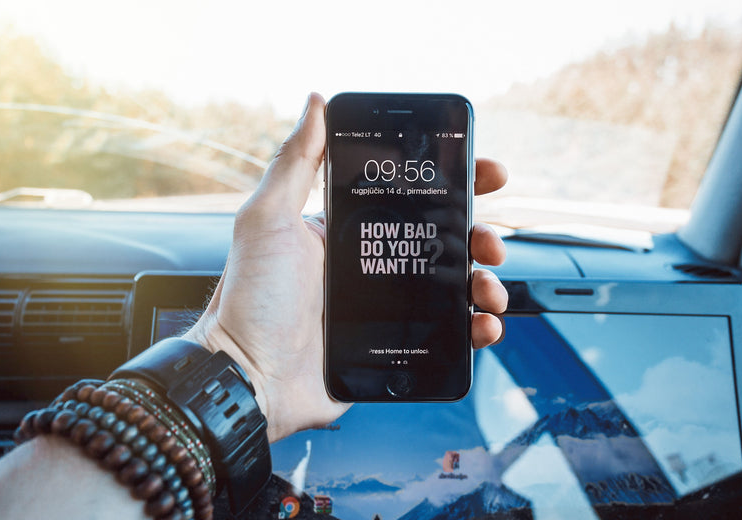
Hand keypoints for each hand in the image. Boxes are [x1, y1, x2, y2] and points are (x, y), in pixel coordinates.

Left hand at [184, 93, 507, 441]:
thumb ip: (295, 161)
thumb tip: (316, 102)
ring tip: (489, 289)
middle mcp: (372, 266)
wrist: (249, 377)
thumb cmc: (251, 298)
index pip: (412, 198)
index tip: (487, 173)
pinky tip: (484, 326)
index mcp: (349, 231)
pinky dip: (475, 331)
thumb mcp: (268, 219)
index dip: (455, 184)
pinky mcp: (396, 348)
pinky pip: (447, 337)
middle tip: (492, 241)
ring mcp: (387, 309)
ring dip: (485, 283)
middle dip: (480, 235)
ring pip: (454, 289)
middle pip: (444, 243)